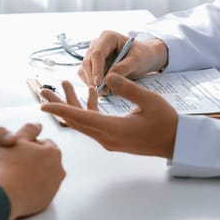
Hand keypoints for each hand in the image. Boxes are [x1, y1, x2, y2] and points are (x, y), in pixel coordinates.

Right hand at [0, 124, 64, 219]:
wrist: (4, 196)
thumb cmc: (8, 166)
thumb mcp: (17, 139)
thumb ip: (29, 129)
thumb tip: (38, 124)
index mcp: (53, 152)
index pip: (44, 143)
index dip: (29, 145)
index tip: (18, 151)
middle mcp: (59, 169)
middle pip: (45, 160)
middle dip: (34, 160)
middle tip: (16, 163)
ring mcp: (55, 186)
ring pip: (44, 175)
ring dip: (34, 174)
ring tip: (17, 176)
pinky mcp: (48, 200)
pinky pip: (41, 190)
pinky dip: (33, 188)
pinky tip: (20, 188)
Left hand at [40, 74, 177, 157]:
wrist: (177, 142)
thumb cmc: (166, 122)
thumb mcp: (149, 100)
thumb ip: (127, 88)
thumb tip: (108, 76)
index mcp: (112, 129)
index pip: (79, 118)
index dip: (59, 109)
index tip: (42, 103)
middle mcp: (106, 137)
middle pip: (75, 121)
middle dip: (58, 104)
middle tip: (43, 90)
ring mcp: (109, 139)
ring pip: (84, 122)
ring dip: (73, 104)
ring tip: (65, 84)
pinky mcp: (114, 137)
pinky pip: (95, 123)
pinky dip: (89, 108)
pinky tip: (92, 92)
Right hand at [79, 30, 168, 89]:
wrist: (145, 58)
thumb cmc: (143, 55)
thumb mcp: (137, 61)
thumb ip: (124, 68)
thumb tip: (109, 79)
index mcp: (108, 37)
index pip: (97, 53)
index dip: (96, 69)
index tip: (98, 84)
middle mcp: (97, 44)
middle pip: (87, 62)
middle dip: (92, 78)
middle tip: (102, 92)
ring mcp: (93, 54)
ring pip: (84, 69)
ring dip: (91, 82)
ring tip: (105, 92)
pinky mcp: (93, 65)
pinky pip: (86, 75)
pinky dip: (92, 84)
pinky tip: (104, 90)